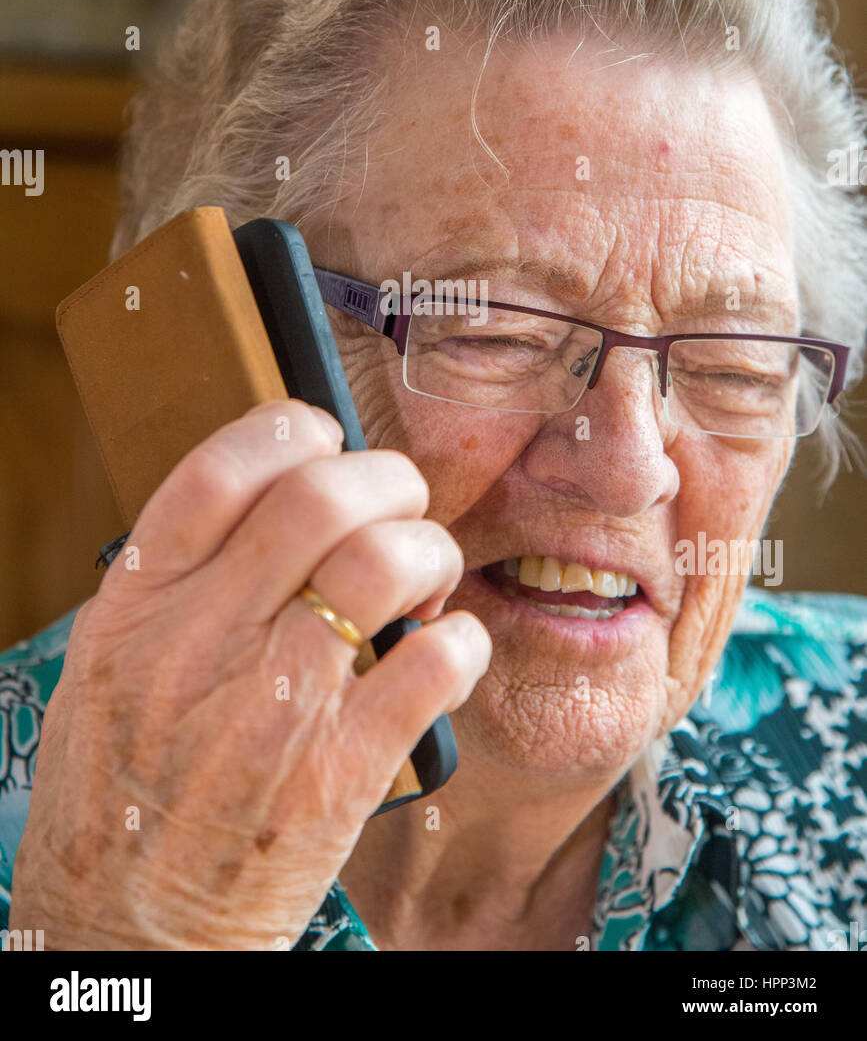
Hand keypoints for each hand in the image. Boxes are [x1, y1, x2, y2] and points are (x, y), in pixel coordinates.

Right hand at [9, 399, 490, 948]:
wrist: (119, 929)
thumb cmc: (118, 789)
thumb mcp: (110, 662)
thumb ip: (180, 578)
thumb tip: (279, 495)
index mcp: (138, 606)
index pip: (221, 468)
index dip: (290, 430)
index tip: (321, 441)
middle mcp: (201, 642)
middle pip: (321, 497)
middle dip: (385, 481)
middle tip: (397, 508)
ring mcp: (274, 706)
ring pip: (386, 564)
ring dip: (429, 553)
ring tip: (424, 580)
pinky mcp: (339, 774)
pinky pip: (434, 665)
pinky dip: (461, 642)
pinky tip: (445, 650)